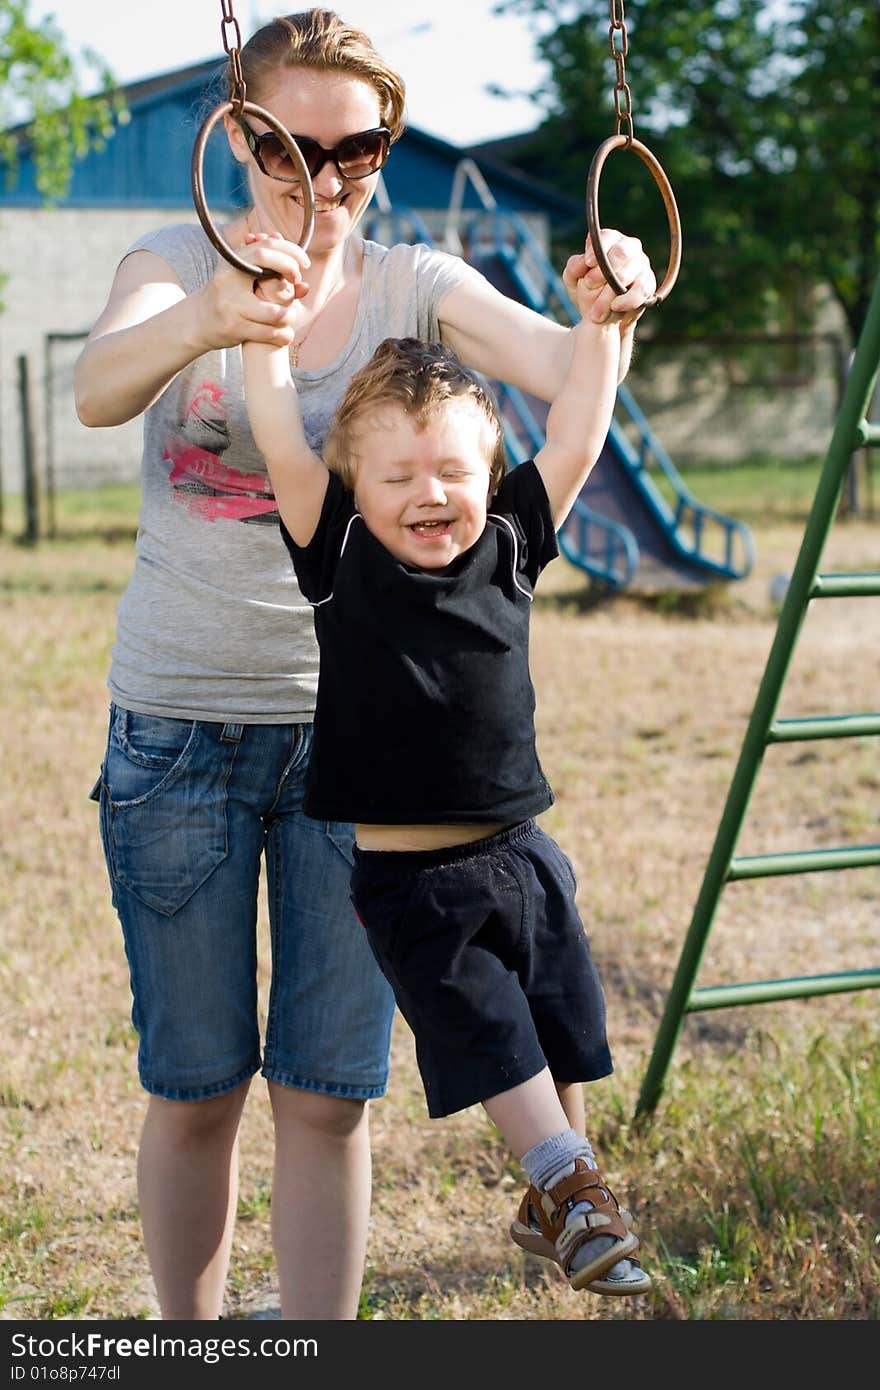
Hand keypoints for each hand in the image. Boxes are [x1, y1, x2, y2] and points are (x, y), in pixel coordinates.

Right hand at [193, 229, 309, 352]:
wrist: (197, 321)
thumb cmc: (227, 298)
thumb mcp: (242, 278)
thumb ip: (270, 275)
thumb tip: (304, 285)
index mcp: (233, 262)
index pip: (266, 249)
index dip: (290, 252)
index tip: (303, 263)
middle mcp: (230, 279)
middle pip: (272, 274)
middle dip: (292, 276)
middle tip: (298, 285)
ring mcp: (231, 305)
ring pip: (276, 312)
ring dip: (290, 315)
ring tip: (289, 316)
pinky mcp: (234, 328)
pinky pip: (269, 333)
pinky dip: (283, 336)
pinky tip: (284, 335)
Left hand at [563, 229, 655, 332]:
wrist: (600, 315)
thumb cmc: (587, 289)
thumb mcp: (574, 279)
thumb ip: (574, 267)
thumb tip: (582, 261)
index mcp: (611, 241)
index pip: (608, 237)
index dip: (597, 249)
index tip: (588, 263)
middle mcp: (630, 248)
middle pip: (622, 252)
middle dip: (604, 269)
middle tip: (589, 284)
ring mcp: (641, 265)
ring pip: (630, 272)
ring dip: (610, 291)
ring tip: (596, 309)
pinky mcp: (648, 284)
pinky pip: (642, 289)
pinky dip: (628, 299)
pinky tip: (615, 306)